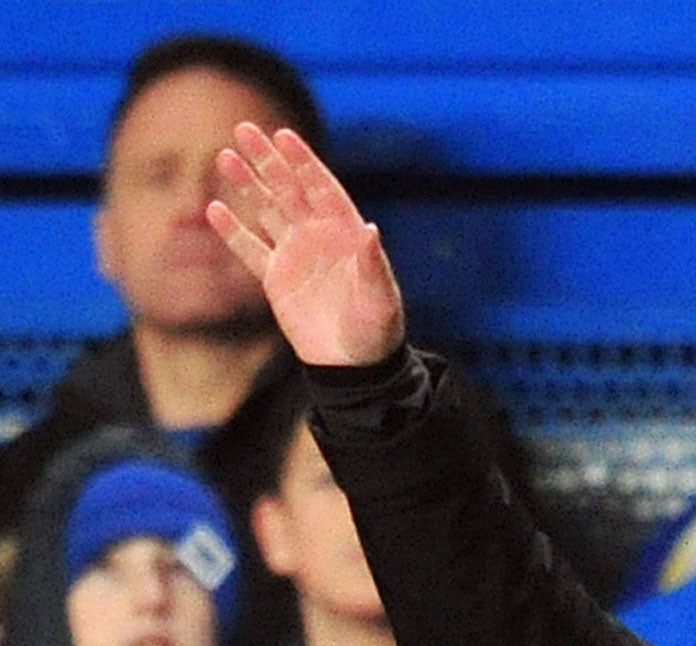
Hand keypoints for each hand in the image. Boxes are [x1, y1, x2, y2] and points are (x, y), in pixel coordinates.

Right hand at [205, 124, 405, 366]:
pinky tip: (214, 209)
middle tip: (243, 128)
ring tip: (225, 156)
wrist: (354, 367)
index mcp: (347, 234)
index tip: (283, 135)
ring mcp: (296, 255)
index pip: (322, 188)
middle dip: (268, 160)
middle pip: (290, 190)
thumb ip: (373, 265)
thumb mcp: (381, 300)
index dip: (303, 161)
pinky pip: (250, 249)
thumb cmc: (377, 332)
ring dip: (247, 185)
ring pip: (267, 210)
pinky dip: (233, 231)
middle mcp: (320, 237)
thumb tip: (371, 228)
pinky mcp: (276, 279)